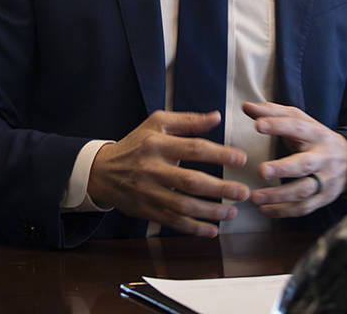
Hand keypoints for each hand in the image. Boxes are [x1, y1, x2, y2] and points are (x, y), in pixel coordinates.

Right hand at [87, 110, 249, 236]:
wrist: (102, 172)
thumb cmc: (136, 144)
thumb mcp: (157, 123)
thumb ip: (188, 121)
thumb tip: (216, 117)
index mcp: (158, 144)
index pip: (194, 148)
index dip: (220, 154)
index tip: (241, 159)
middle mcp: (153, 169)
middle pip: (191, 182)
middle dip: (221, 188)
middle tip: (243, 192)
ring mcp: (149, 192)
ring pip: (184, 206)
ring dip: (211, 212)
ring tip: (233, 212)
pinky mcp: (147, 211)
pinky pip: (173, 222)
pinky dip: (194, 228)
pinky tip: (212, 229)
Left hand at [243, 101, 346, 217]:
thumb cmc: (315, 138)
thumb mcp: (300, 121)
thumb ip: (273, 113)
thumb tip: (246, 106)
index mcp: (316, 134)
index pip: (297, 127)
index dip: (278, 125)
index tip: (258, 125)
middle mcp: (322, 157)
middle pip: (304, 164)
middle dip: (282, 169)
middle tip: (261, 171)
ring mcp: (325, 180)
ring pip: (303, 190)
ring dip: (278, 196)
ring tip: (254, 197)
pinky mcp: (324, 198)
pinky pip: (304, 207)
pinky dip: (283, 211)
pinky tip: (264, 210)